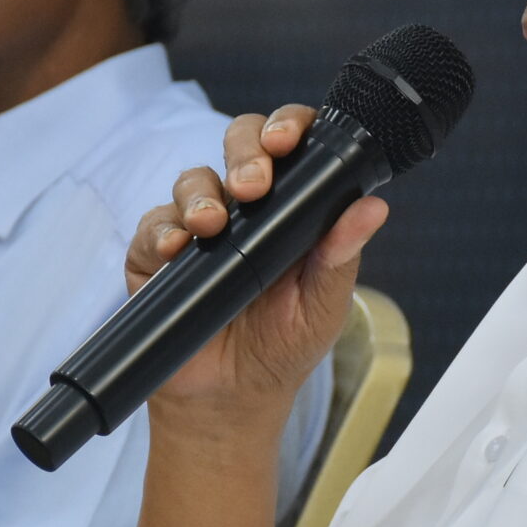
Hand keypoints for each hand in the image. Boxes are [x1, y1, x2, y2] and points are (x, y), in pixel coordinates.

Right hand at [124, 108, 388, 427]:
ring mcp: (197, 227)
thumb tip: (374, 208)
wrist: (231, 401)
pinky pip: (153, 227)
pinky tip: (177, 249)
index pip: (289, 145)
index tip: (289, 139)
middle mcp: (243, 207)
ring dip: (201, 194)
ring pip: (192, 180)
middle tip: (252, 184)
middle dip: (243, 151)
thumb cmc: (284, 347)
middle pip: (237, 144)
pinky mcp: (155, 255)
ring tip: (212, 225)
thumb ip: (341, 255)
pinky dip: (163, 232)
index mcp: (290, 206)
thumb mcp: (323, 305)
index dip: (287, 126)